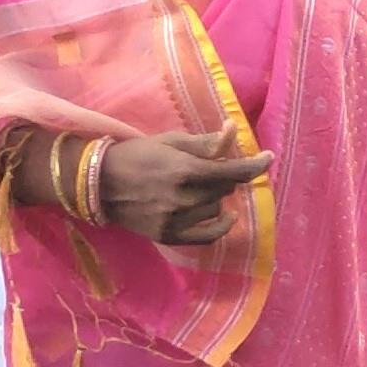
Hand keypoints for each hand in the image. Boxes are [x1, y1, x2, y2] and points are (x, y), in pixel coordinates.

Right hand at [99, 129, 273, 245]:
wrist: (98, 183)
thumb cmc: (136, 155)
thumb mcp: (170, 141)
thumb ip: (204, 143)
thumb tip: (233, 131)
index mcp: (185, 170)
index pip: (234, 171)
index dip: (256, 164)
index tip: (268, 158)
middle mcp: (184, 198)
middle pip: (226, 189)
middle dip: (224, 176)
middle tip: (210, 168)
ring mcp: (176, 220)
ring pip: (217, 208)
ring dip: (215, 197)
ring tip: (196, 187)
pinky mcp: (169, 236)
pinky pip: (209, 236)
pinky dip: (220, 225)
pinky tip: (226, 216)